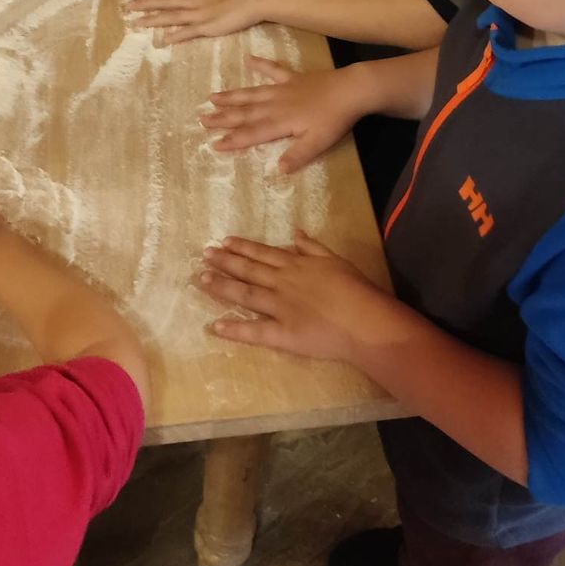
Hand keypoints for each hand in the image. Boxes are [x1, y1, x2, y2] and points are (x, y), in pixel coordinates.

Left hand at [127, 0, 268, 42]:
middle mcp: (194, 0)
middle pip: (166, 1)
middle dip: (146, 4)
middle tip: (128, 7)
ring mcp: (199, 14)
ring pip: (171, 17)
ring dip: (153, 20)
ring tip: (137, 23)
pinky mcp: (207, 27)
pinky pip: (187, 32)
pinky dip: (175, 36)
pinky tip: (162, 40)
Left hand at [198, 229, 378, 359]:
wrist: (363, 319)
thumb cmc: (354, 288)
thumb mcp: (335, 259)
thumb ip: (312, 246)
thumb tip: (295, 232)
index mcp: (295, 265)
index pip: (262, 253)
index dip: (241, 247)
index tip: (222, 241)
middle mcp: (282, 283)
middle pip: (247, 270)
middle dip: (224, 262)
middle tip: (203, 256)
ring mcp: (279, 308)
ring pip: (245, 294)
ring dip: (222, 287)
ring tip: (201, 280)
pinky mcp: (282, 334)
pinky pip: (254, 331)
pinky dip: (234, 329)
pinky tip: (215, 326)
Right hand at [202, 57, 362, 171]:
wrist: (350, 89)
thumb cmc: (335, 119)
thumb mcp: (319, 142)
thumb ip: (298, 155)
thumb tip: (278, 170)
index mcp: (280, 122)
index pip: (252, 133)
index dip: (233, 139)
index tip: (214, 144)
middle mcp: (275, 104)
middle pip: (245, 112)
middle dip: (223, 117)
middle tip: (201, 119)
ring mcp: (282, 88)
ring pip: (251, 93)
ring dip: (232, 96)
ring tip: (212, 97)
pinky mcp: (292, 77)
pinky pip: (272, 69)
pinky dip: (259, 64)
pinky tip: (247, 59)